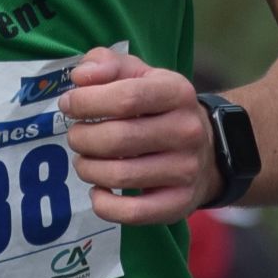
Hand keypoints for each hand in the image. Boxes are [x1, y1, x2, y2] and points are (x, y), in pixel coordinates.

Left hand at [58, 49, 213, 224]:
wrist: (208, 150)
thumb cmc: (160, 108)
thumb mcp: (140, 75)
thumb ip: (106, 64)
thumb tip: (80, 77)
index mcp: (177, 92)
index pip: (125, 97)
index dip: (87, 102)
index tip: (69, 105)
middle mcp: (187, 131)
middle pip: (118, 139)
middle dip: (82, 138)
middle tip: (76, 136)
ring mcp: (186, 170)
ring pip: (120, 176)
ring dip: (88, 169)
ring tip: (85, 160)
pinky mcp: (179, 204)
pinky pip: (133, 213)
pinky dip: (104, 205)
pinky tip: (98, 191)